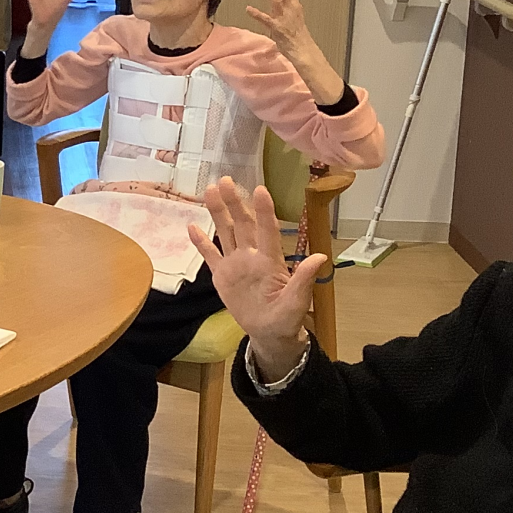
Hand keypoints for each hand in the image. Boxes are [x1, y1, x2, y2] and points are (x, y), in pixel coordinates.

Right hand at [188, 178, 327, 376]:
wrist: (269, 332)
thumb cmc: (287, 317)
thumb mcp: (297, 301)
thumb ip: (304, 279)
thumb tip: (320, 257)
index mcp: (270, 261)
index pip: (267, 231)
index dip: (264, 211)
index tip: (260, 190)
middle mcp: (252, 256)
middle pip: (242, 224)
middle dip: (235, 202)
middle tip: (225, 180)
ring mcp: (235, 263)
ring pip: (226, 232)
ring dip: (218, 212)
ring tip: (210, 190)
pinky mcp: (222, 275)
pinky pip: (210, 255)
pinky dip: (201, 242)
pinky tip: (191, 226)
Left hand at [246, 0, 320, 61]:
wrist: (304, 51)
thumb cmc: (297, 35)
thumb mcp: (291, 16)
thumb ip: (282, 6)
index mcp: (294, 5)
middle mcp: (291, 9)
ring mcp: (284, 18)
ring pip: (276, 1)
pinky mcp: (278, 28)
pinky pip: (267, 20)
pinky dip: (257, 14)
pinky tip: (249, 9)